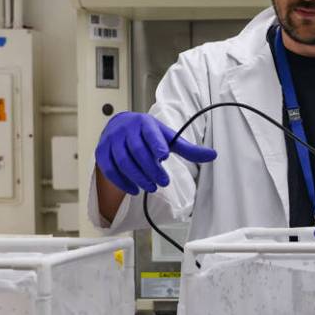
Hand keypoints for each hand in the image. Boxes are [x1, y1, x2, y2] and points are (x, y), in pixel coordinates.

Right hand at [95, 112, 216, 195]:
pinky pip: (110, 169)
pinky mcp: (102, 152)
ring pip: (123, 162)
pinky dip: (122, 182)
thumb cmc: (148, 134)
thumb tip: (213, 155)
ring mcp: (112, 141)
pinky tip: (135, 190)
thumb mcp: (169, 138)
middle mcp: (126, 130)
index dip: (156, 144)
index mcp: (145, 123)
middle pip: (138, 152)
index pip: (150, 134)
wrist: (121, 126)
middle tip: (163, 182)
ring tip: (151, 187)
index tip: (164, 156)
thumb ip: (189, 149)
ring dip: (138, 177)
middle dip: (151, 169)